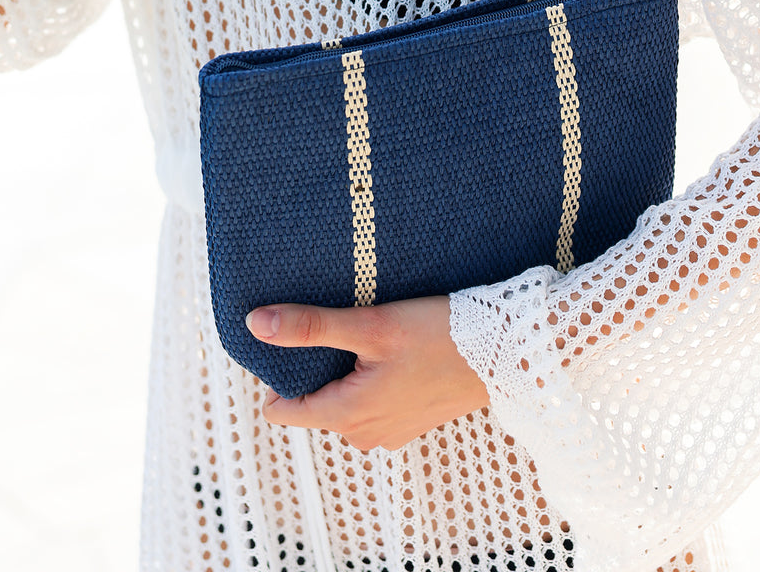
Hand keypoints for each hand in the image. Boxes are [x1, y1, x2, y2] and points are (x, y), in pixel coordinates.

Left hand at [247, 296, 489, 451]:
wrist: (504, 354)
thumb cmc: (437, 336)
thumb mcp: (370, 325)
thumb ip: (311, 327)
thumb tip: (255, 324)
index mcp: (347, 416)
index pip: (283, 410)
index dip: (277, 373)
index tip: (287, 338)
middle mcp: (363, 434)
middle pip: (313, 403)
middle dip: (314, 368)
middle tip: (332, 326)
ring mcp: (388, 432)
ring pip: (342, 403)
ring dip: (344, 372)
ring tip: (362, 335)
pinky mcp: (409, 422)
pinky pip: (369, 405)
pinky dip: (369, 379)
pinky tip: (388, 351)